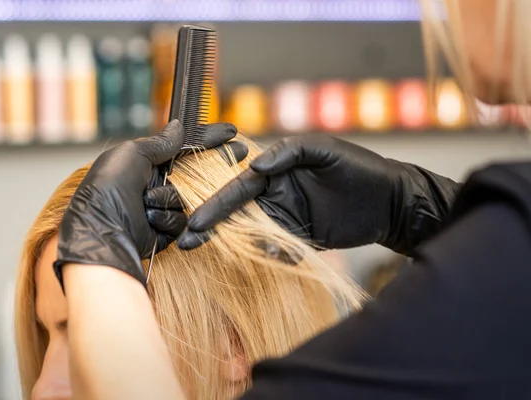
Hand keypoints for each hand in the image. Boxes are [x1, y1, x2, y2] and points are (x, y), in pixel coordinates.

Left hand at [54, 120, 247, 288]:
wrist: (102, 230)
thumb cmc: (109, 188)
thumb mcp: (132, 154)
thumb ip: (160, 142)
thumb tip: (179, 126)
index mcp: (147, 163)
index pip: (183, 147)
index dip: (207, 139)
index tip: (231, 132)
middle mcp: (155, 184)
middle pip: (194, 174)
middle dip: (212, 166)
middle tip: (240, 153)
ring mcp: (161, 208)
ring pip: (187, 199)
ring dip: (169, 199)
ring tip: (146, 202)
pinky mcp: (164, 231)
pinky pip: (182, 221)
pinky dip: (167, 220)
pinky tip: (150, 219)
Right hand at [177, 135, 458, 254]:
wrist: (393, 202)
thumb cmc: (360, 168)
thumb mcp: (326, 150)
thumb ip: (291, 151)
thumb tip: (258, 164)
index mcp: (276, 170)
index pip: (238, 187)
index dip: (215, 204)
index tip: (195, 221)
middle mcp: (276, 194)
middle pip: (236, 212)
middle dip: (211, 227)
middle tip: (186, 244)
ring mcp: (287, 217)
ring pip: (253, 232)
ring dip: (233, 244)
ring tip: (213, 253)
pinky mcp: (301, 237)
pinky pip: (278, 247)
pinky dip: (271, 254)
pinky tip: (275, 257)